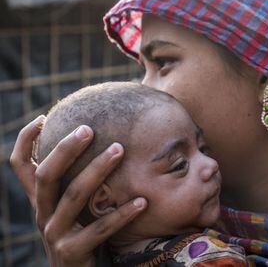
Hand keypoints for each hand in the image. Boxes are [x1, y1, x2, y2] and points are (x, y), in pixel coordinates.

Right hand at [10, 116, 146, 266]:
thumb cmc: (83, 237)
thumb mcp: (73, 211)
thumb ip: (77, 187)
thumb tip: (104, 148)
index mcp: (42, 202)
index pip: (21, 167)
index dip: (25, 141)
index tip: (43, 117)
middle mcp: (43, 215)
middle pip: (46, 175)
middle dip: (65, 149)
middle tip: (88, 128)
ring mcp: (55, 234)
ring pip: (73, 196)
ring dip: (97, 170)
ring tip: (120, 149)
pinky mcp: (73, 252)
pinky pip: (100, 229)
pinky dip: (122, 214)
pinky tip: (142, 201)